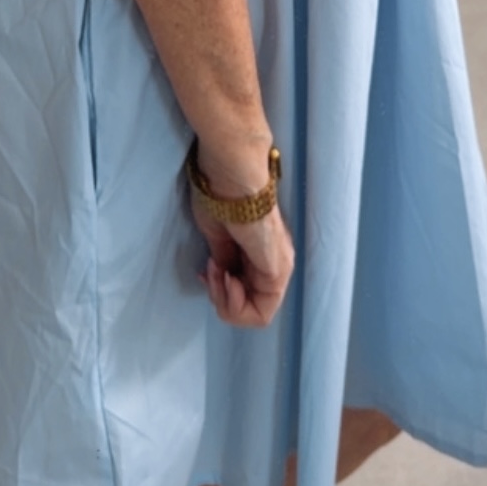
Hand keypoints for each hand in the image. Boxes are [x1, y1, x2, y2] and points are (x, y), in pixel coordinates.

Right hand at [190, 150, 295, 327]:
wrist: (233, 172)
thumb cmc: (221, 194)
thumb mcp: (217, 236)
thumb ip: (224, 259)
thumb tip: (223, 275)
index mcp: (262, 254)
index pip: (244, 292)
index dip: (220, 291)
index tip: (205, 271)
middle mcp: (277, 263)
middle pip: (251, 307)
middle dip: (221, 299)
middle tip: (208, 273)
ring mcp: (280, 268)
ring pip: (257, 312)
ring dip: (226, 301)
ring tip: (214, 272)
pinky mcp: (278, 270)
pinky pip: (261, 310)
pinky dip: (235, 303)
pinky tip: (224, 278)